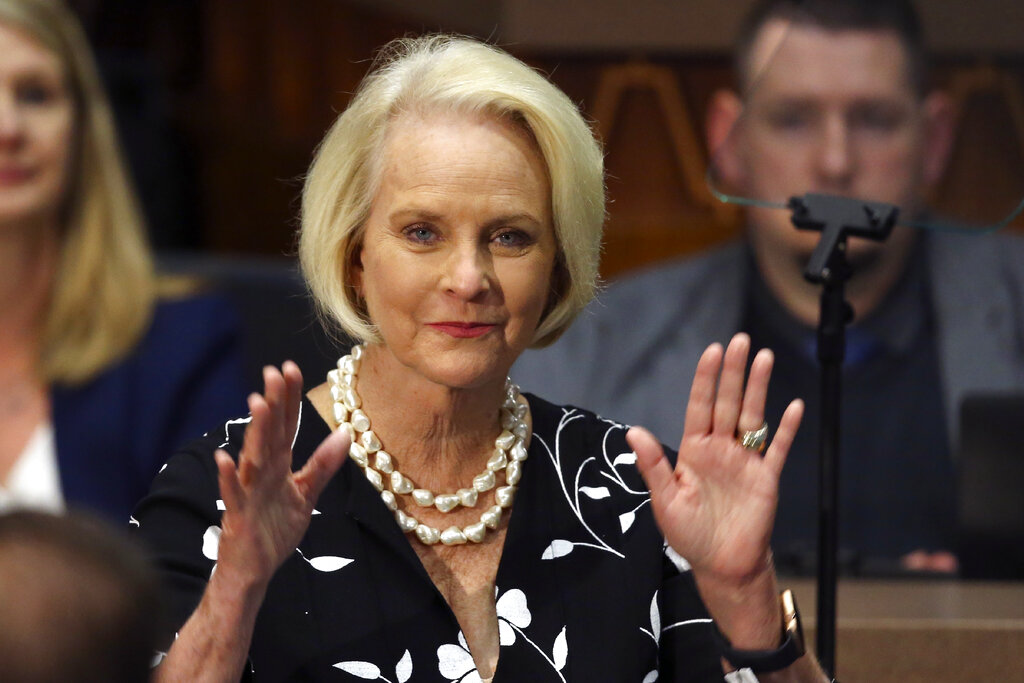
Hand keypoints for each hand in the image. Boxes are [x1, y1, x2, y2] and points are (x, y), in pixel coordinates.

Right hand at [214, 361, 349, 587]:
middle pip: (269, 433)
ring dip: (254, 431)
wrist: (253, 570)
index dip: (289, 398)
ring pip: (252, 457)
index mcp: (278, 466)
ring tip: (257, 402)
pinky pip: (233, 494)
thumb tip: (345, 433)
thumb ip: (322, 465)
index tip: (291, 367)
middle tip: (274, 371)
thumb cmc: (275, 530)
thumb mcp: (306, 494)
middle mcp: (261, 473)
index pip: (286, 426)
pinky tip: (224, 458)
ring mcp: (248, 493)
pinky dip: (227, 477)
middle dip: (273, 403)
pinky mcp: (238, 516)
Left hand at [628, 333, 803, 582]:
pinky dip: (786, 429)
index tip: (712, 351)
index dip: (706, 379)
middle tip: (741, 341)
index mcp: (693, 450)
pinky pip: (778, 450)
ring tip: (764, 358)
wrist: (721, 565)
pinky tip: (793, 406)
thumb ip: (653, 466)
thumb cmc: (689, 534)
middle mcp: (720, 449)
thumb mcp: (665, 501)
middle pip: (728, 403)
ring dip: (759, 389)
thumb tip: (633, 432)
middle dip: (734, 372)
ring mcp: (745, 461)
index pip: (700, 406)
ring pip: (753, 417)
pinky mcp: (766, 479)